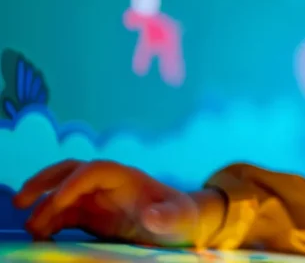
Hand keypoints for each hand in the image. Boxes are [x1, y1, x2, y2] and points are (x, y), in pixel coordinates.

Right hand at [13, 159, 200, 245]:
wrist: (180, 227)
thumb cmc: (182, 218)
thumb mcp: (181, 219)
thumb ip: (168, 216)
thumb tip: (151, 215)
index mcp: (128, 178)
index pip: (96, 169)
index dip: (75, 182)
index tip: (59, 201)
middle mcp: (108, 184)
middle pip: (70, 171)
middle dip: (44, 181)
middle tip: (21, 199)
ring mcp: (97, 199)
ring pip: (61, 194)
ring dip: (43, 206)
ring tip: (31, 229)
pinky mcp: (90, 215)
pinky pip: (63, 215)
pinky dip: (48, 223)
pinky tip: (40, 236)